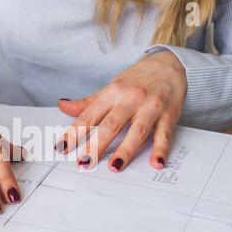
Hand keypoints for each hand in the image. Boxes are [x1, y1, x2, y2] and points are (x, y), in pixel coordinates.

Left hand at [56, 51, 186, 171]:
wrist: (169, 64)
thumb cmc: (137, 79)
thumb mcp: (111, 87)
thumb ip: (88, 102)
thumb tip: (63, 106)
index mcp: (113, 93)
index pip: (88, 116)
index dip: (73, 133)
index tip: (62, 148)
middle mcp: (131, 99)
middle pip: (111, 125)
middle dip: (96, 145)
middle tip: (84, 163)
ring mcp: (150, 107)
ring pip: (137, 131)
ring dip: (125, 151)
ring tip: (114, 167)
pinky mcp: (168, 115)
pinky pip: (164, 135)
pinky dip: (160, 150)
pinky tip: (155, 163)